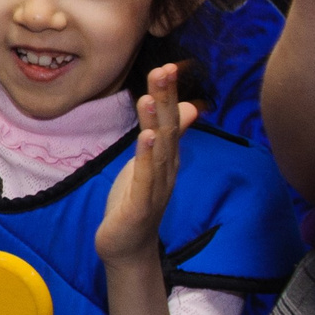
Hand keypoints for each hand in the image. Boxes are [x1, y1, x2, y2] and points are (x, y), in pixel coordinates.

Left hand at [98, 63, 196, 265]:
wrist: (127, 247)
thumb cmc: (137, 201)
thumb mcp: (150, 162)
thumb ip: (166, 135)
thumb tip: (188, 107)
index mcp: (167, 158)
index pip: (171, 121)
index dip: (169, 95)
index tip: (167, 66)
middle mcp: (167, 170)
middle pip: (170, 130)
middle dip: (166, 100)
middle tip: (164, 69)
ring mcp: (156, 188)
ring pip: (160, 151)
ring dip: (156, 123)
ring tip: (151, 97)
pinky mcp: (141, 205)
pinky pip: (146, 177)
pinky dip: (147, 156)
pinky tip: (146, 137)